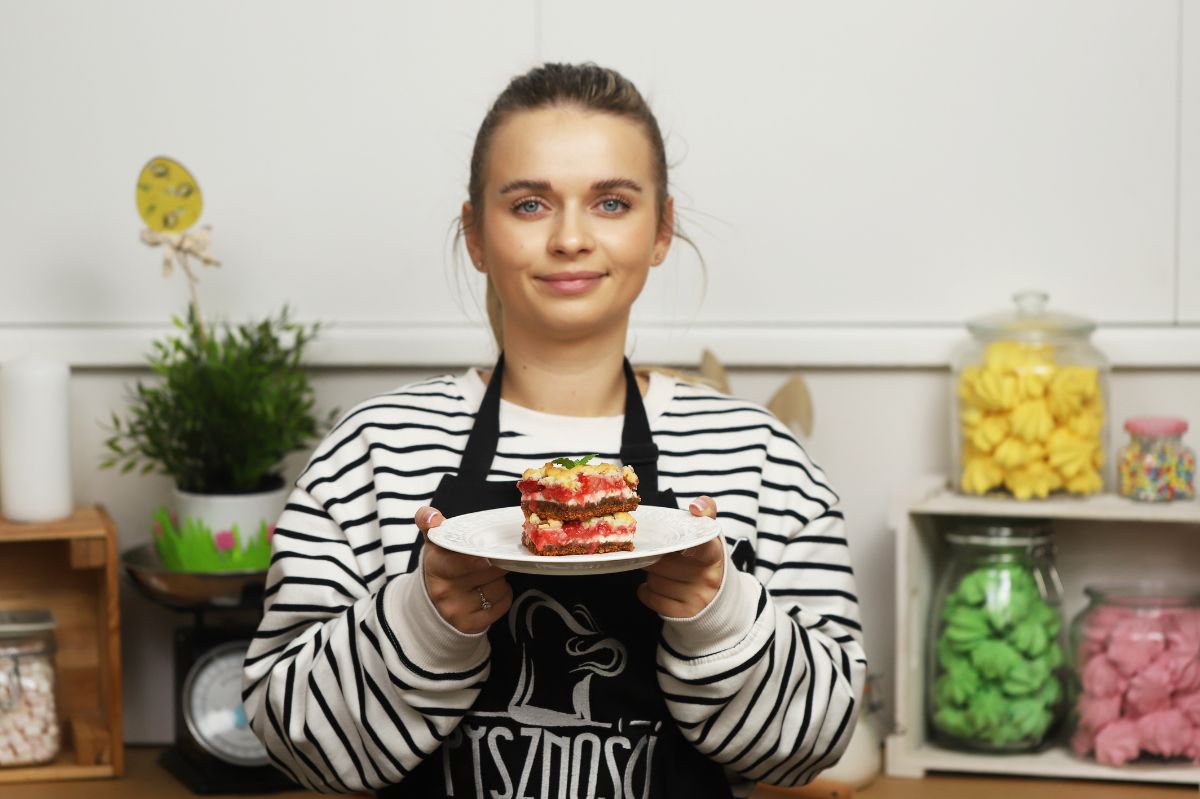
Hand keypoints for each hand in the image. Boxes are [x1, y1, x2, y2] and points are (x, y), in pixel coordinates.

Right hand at [417, 506, 511, 633]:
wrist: (432, 604)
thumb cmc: (442, 565)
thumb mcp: (434, 543)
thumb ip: (430, 522)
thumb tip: (431, 515)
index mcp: (435, 566)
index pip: (458, 562)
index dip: (475, 560)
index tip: (485, 558)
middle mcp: (443, 591)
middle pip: (488, 570)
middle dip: (496, 562)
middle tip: (491, 559)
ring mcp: (456, 611)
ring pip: (498, 587)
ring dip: (500, 580)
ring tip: (486, 578)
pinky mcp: (470, 626)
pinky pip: (503, 603)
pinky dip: (503, 596)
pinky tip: (489, 593)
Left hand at [638, 495, 724, 617]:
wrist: (719, 600)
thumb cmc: (706, 560)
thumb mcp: (710, 536)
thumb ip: (706, 511)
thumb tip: (695, 506)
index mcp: (714, 555)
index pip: (703, 547)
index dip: (689, 545)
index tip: (681, 547)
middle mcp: (708, 578)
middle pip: (663, 563)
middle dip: (655, 558)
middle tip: (659, 556)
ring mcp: (697, 599)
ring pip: (655, 581)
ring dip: (651, 575)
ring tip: (662, 572)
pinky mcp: (684, 615)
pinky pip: (651, 597)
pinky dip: (646, 591)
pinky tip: (657, 586)